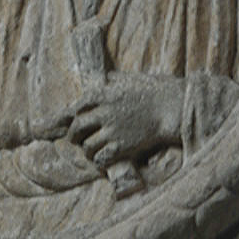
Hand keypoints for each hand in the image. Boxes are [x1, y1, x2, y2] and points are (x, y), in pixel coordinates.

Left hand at [67, 72, 184, 167]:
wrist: (171, 107)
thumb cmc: (153, 91)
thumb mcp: (129, 79)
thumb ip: (113, 79)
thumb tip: (104, 78)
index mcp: (102, 94)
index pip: (75, 108)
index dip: (67, 118)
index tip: (66, 123)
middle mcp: (103, 112)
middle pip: (76, 127)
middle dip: (73, 135)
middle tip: (75, 139)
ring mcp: (112, 131)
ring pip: (87, 146)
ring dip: (87, 150)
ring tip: (90, 150)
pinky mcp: (122, 146)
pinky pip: (101, 158)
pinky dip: (99, 160)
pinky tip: (102, 158)